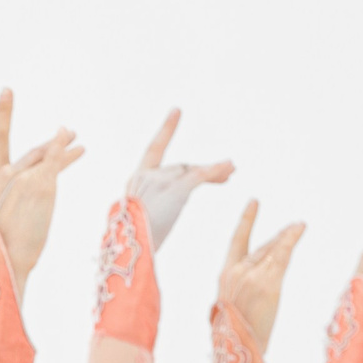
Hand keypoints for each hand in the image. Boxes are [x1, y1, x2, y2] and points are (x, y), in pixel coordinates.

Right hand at [0, 91, 83, 279]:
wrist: (6, 261)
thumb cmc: (4, 248)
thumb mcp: (3, 218)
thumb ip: (13, 197)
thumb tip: (28, 192)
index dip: (3, 113)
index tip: (7, 91)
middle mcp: (4, 173)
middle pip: (31, 152)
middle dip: (51, 143)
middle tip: (68, 132)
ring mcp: (22, 177)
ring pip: (46, 156)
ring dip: (63, 145)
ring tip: (77, 140)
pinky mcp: (40, 184)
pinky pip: (56, 161)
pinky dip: (66, 150)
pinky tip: (77, 145)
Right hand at [123, 108, 231, 249]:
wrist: (131, 251)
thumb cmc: (137, 242)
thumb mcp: (146, 216)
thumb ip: (161, 200)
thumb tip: (181, 192)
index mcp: (136, 182)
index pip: (153, 150)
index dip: (166, 130)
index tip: (177, 111)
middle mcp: (146, 177)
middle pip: (181, 166)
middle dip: (204, 169)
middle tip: (229, 172)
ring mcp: (160, 182)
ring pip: (192, 171)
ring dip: (214, 171)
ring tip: (231, 172)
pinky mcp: (175, 191)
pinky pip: (199, 177)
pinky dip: (215, 171)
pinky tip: (229, 168)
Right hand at [218, 199, 303, 350]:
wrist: (238, 352)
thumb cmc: (236, 338)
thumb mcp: (231, 309)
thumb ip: (241, 290)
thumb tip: (252, 286)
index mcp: (224, 277)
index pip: (236, 242)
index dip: (246, 221)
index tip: (254, 203)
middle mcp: (235, 272)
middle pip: (261, 246)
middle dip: (278, 236)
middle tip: (294, 227)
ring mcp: (251, 276)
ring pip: (273, 248)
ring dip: (288, 235)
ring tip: (300, 226)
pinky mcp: (267, 283)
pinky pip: (282, 255)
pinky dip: (292, 239)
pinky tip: (300, 228)